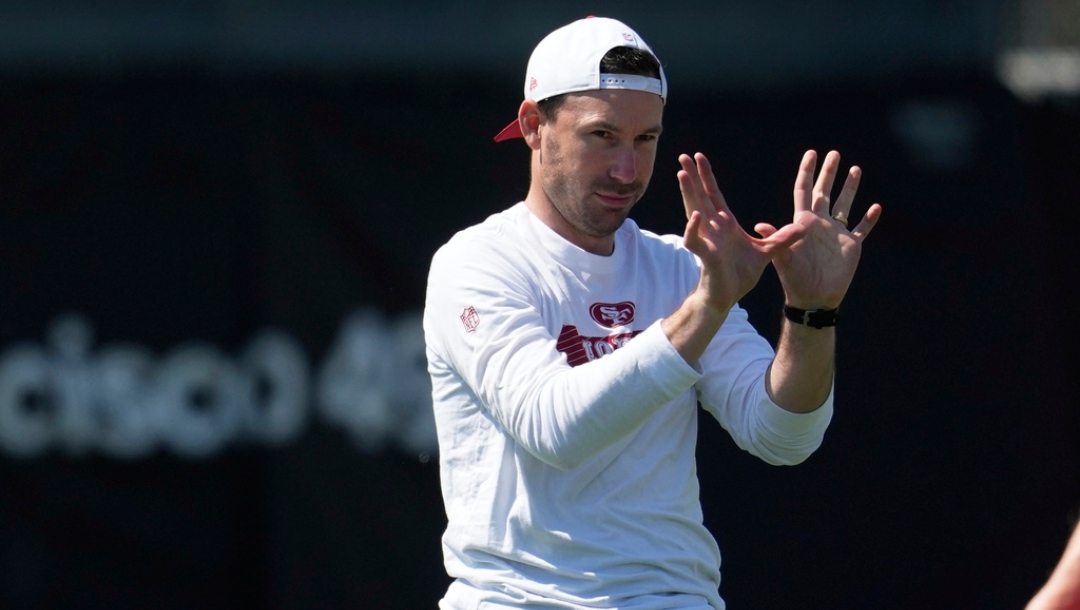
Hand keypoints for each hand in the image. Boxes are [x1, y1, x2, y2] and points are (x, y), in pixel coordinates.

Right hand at [677, 153, 805, 311]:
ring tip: (682, 175)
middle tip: (683, 155)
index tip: (700, 157)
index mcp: (725, 224)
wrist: (727, 297)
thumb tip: (804, 227)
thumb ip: (782, 239)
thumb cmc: (740, 275)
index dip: (707, 176)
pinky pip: (696, 241)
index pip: (714, 194)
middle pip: (700, 197)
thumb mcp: (766, 253)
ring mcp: (708, 241)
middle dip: (692, 177)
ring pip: (694, 212)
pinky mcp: (706, 256)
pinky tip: (695, 217)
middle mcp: (713, 228)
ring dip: (688, 194)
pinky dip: (694, 229)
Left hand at [756, 150, 881, 309]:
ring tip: (855, 168)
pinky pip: (862, 228)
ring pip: (845, 205)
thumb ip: (776, 239)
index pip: (804, 191)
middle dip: (829, 173)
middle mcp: (820, 223)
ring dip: (850, 188)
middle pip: (825, 192)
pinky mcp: (851, 246)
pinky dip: (869, 219)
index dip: (807, 172)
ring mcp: (836, 233)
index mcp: (803, 222)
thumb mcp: (782, 257)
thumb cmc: (794, 279)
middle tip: (834, 153)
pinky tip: (876, 207)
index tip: (812, 153)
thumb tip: (760, 225)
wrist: (813, 298)